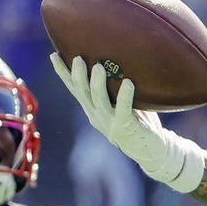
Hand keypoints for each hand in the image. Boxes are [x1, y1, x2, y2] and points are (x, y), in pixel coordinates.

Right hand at [49, 53, 204, 192]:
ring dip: (97, 84)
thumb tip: (116, 57)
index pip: (75, 89)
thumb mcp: (122, 102)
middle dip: (78, 75)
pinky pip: (123, 110)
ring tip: (99, 67)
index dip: (63, 73)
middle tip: (78, 57)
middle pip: (83, 94)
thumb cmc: (139, 121)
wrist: (152, 150)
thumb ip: (115, 86)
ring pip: (99, 101)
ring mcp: (110, 123)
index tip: (54, 55)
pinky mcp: (126, 128)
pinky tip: (128, 83)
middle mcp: (97, 116)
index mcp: (93, 109)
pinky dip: (125, 96)